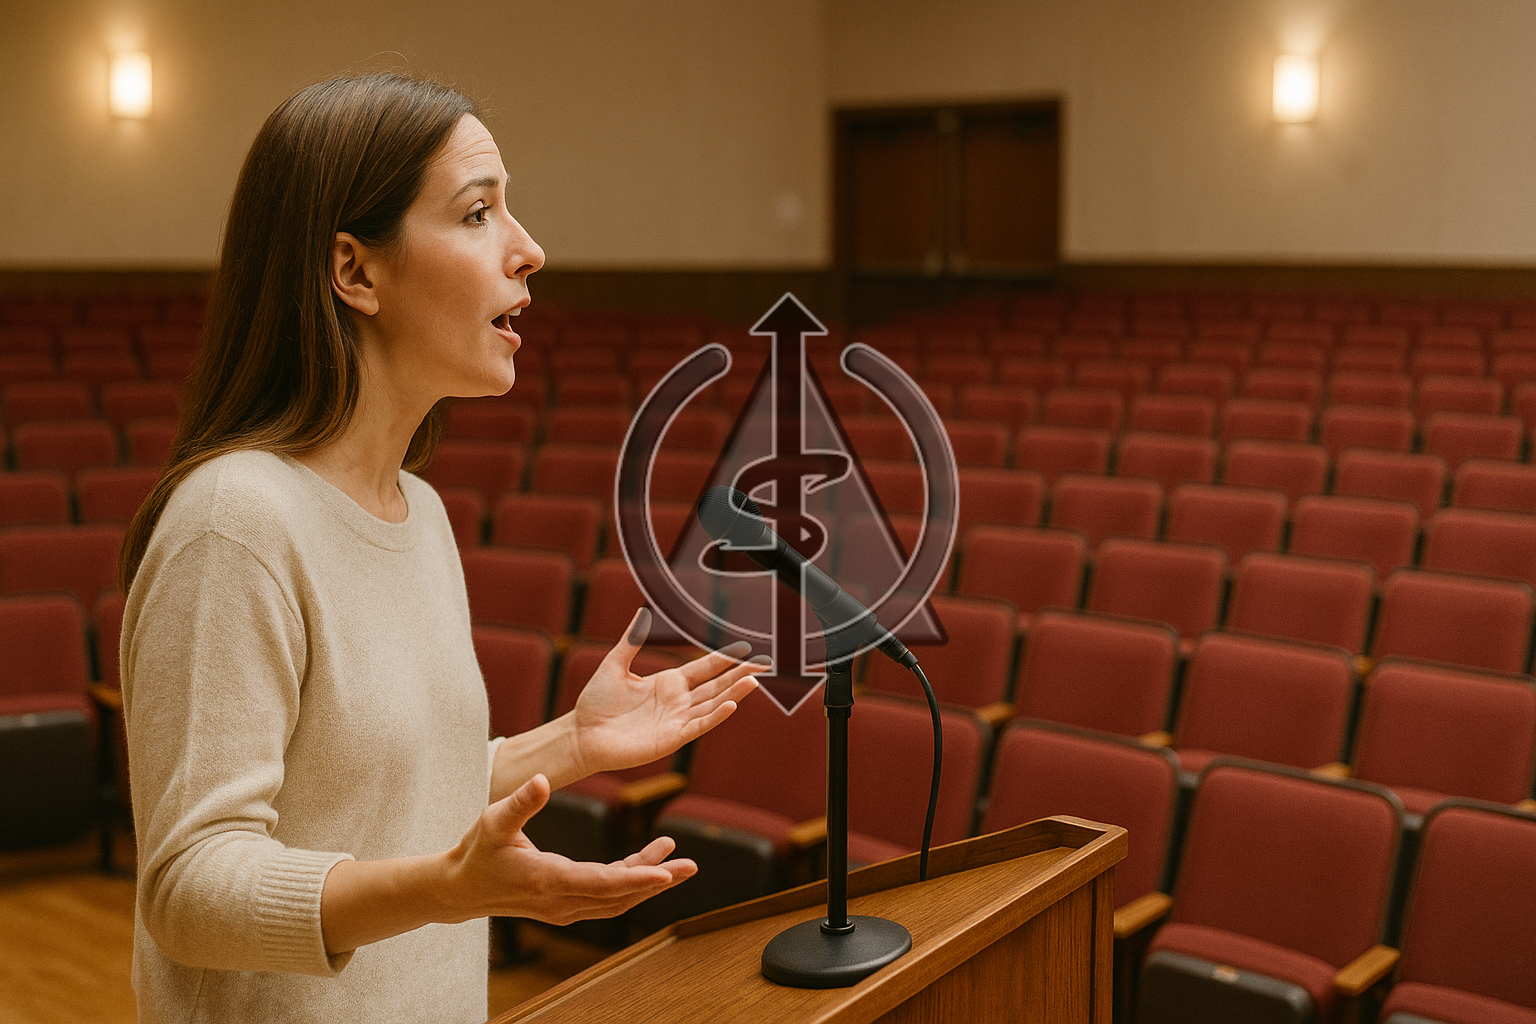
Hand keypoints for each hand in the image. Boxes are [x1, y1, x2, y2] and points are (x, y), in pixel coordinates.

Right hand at [443, 774, 694, 924]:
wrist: (460, 888)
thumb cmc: (477, 851)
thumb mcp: (493, 821)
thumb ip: (521, 802)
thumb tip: (544, 780)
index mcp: (547, 880)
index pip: (602, 883)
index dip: (636, 878)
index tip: (666, 873)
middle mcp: (560, 902)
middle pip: (619, 896)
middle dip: (657, 881)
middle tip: (690, 866)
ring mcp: (564, 908)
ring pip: (617, 900)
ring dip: (648, 882)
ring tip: (679, 862)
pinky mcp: (566, 906)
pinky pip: (607, 898)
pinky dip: (630, 881)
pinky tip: (648, 861)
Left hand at [570, 608, 768, 777]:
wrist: (582, 734)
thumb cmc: (595, 703)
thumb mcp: (614, 664)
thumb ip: (631, 640)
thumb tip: (641, 613)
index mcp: (668, 683)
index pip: (705, 669)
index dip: (725, 659)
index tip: (745, 650)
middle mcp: (677, 701)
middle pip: (716, 686)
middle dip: (739, 675)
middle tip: (764, 665)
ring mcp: (677, 720)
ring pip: (713, 704)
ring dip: (734, 693)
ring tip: (754, 681)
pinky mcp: (672, 738)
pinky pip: (699, 725)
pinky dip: (716, 716)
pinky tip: (731, 704)